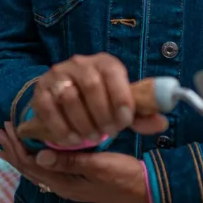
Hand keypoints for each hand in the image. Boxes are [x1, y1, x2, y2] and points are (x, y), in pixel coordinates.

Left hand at [0, 123, 149, 202]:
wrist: (145, 189)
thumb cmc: (124, 176)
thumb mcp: (98, 166)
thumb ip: (70, 161)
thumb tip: (40, 154)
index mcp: (65, 183)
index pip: (32, 164)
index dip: (17, 145)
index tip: (6, 127)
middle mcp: (63, 186)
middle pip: (30, 167)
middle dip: (14, 149)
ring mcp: (70, 184)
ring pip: (38, 167)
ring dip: (23, 152)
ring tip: (9, 141)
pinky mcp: (78, 180)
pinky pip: (49, 167)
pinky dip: (37, 155)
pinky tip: (36, 150)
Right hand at [32, 53, 162, 145]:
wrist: (64, 98)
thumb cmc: (100, 102)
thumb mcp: (121, 106)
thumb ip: (140, 115)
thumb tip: (161, 123)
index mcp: (104, 62)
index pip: (113, 73)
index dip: (121, 98)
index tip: (124, 122)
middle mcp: (80, 63)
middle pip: (91, 85)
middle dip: (102, 114)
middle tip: (108, 133)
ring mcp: (57, 76)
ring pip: (69, 97)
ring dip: (83, 122)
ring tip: (92, 138)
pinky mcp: (40, 92)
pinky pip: (48, 109)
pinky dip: (62, 128)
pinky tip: (72, 140)